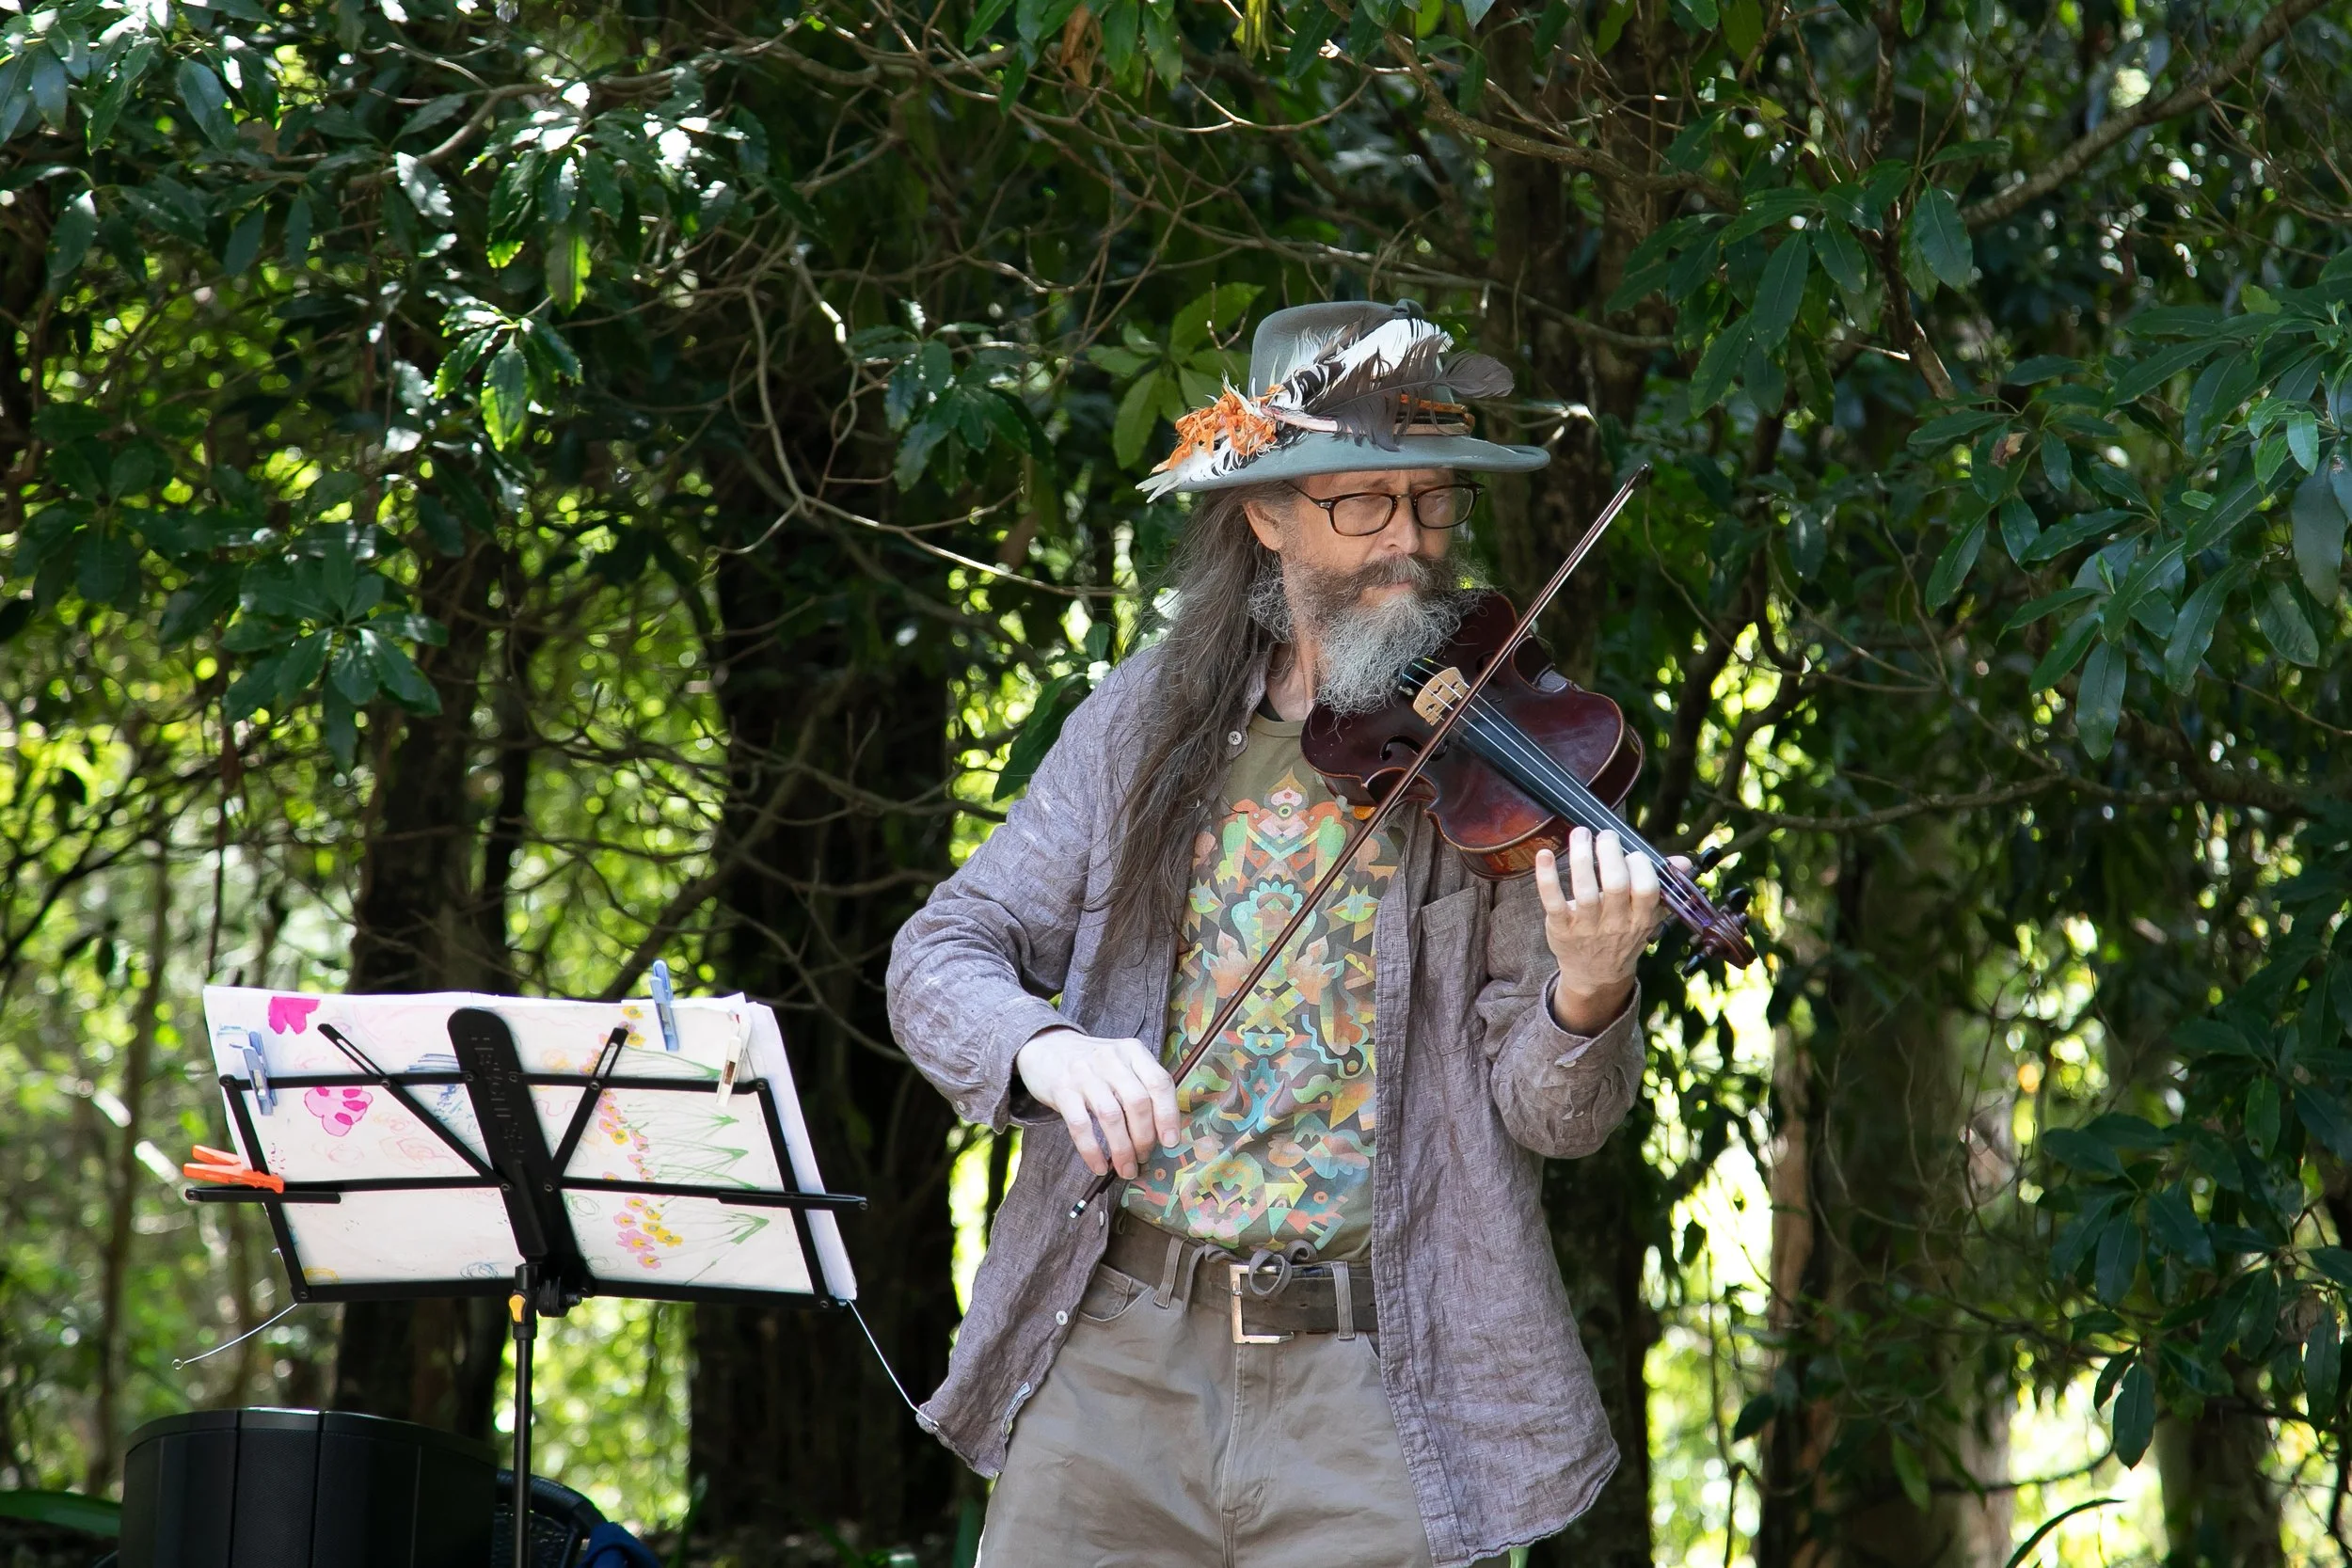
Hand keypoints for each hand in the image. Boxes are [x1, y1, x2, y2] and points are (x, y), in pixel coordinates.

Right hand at [1015, 1026, 1179, 1178]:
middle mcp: (1110, 1059)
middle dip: (1144, 1138)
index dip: (1168, 1115)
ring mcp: (1084, 1074)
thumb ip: (1143, 1086)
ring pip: (1111, 1116)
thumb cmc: (1094, 1064)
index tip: (1170, 1142)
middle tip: (1143, 1158)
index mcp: (1132, 1051)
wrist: (1046, 1047)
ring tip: (1126, 1169)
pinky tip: (1100, 1166)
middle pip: (1137, 1102)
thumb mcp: (1122, 1062)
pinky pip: (1080, 1126)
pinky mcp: (1062, 1090)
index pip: (1159, 1083)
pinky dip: (1092, 1151)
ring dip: (1122, 1149)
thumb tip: (1164, 1132)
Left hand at [1534, 827, 1689, 1031]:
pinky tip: (1544, 855)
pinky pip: (1553, 901)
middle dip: (1610, 852)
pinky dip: (1547, 877)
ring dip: (1581, 856)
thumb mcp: (1648, 916)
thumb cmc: (1623, 935)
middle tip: (1605, 835)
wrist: (1595, 975)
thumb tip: (1684, 863)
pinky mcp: (1561, 927)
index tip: (1632, 852)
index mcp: (1640, 918)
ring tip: (1580, 834)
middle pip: (1616, 884)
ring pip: (1585, 889)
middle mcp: (1615, 923)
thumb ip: (1663, 887)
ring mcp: (1587, 926)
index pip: (1646, 888)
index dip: (1640, 865)